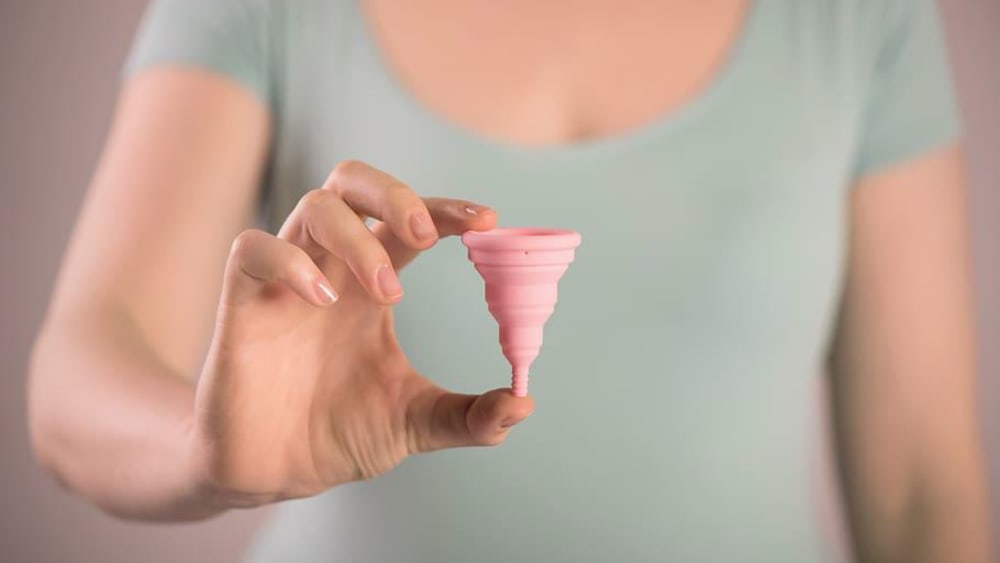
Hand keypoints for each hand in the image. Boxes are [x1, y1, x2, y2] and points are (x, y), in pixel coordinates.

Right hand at [189, 160, 533, 507]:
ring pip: (314, 206)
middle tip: (426, 237)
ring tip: (387, 290)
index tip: (489, 222)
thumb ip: (469, 416)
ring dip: (358, 235)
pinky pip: (253, 248)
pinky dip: (290, 261)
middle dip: (395, 195)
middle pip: (354, 182)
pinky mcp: (241, 303)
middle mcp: (330, 267)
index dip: (447, 210)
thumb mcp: (415, 424)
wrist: (273, 473)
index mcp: (372, 281)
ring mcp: (285, 280)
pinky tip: (322, 300)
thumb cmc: (339, 434)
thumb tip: (524, 405)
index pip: (409, 221)